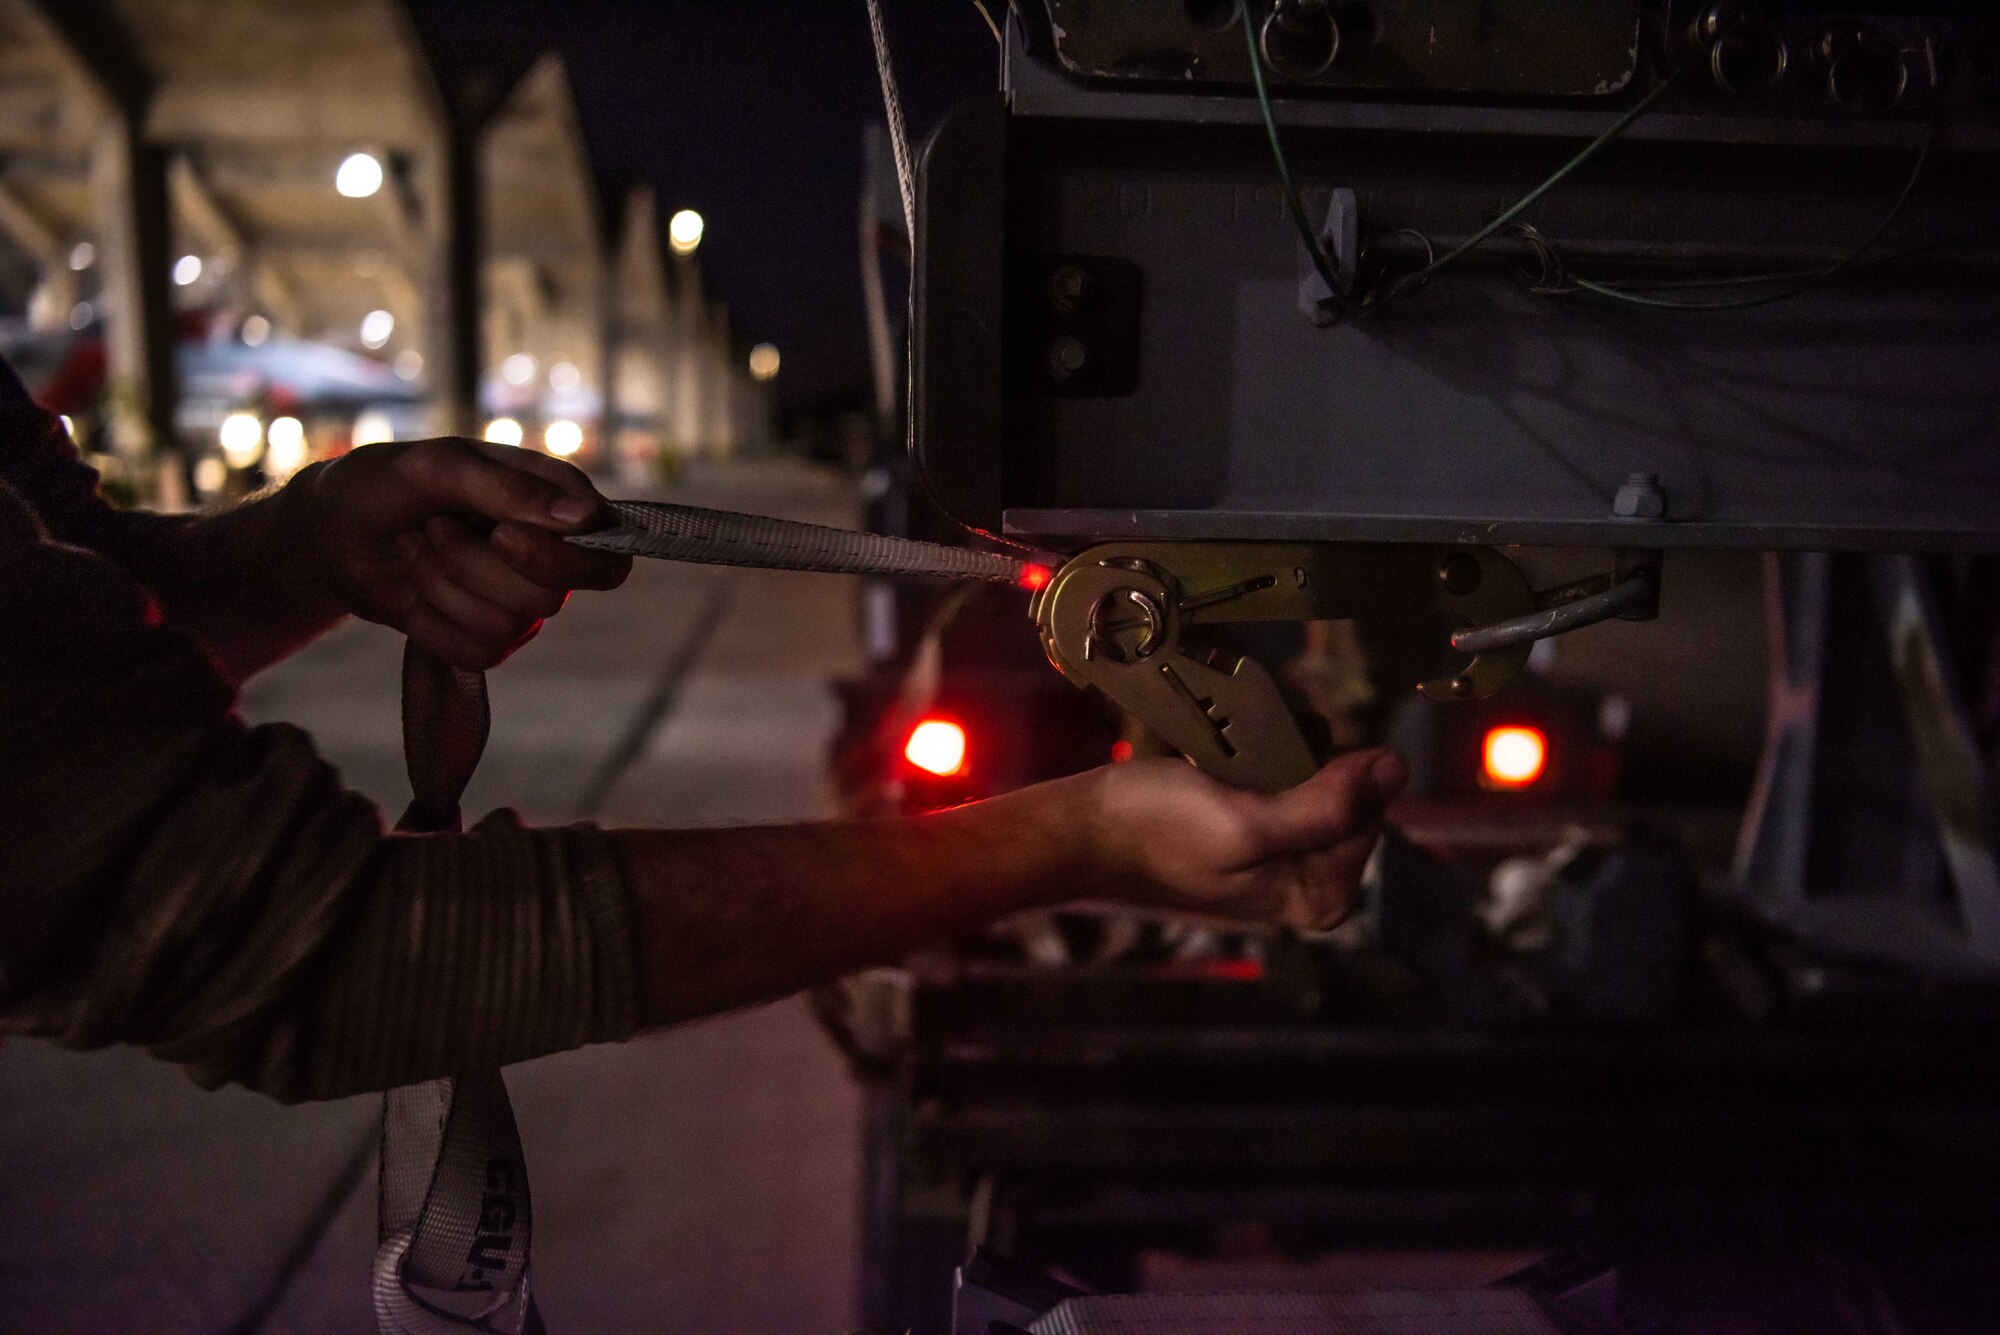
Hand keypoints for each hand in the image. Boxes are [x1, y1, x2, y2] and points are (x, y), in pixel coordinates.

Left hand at [298, 439, 631, 669]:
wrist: (331, 531)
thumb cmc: (387, 484)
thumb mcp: (440, 467)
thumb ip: (512, 489)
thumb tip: (586, 516)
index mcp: (556, 505)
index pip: (607, 555)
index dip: (562, 558)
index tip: (502, 532)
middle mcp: (549, 557)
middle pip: (552, 596)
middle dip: (474, 564)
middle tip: (437, 527)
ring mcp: (519, 602)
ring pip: (509, 624)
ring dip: (442, 584)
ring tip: (418, 549)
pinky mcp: (487, 639)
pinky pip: (478, 653)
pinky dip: (431, 620)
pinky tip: (415, 590)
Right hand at [1083, 748, 1407, 930]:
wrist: (1086, 827)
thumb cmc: (1159, 828)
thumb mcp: (1247, 821)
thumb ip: (1327, 806)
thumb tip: (1399, 767)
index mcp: (1320, 897)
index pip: (1372, 813)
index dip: (1335, 774)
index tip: (1275, 766)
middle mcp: (1311, 879)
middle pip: (1350, 794)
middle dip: (1309, 761)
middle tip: (1248, 759)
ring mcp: (1285, 852)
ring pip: (1322, 776)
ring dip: (1288, 747)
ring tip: (1237, 752)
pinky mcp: (1258, 825)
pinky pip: (1289, 775)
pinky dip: (1268, 752)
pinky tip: (1230, 753)